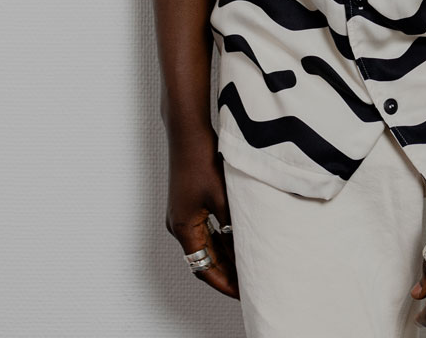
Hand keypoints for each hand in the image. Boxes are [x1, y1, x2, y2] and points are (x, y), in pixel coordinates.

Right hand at [165, 129, 238, 299]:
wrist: (187, 132)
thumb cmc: (200, 159)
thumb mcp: (223, 196)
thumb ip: (233, 224)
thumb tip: (246, 246)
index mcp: (183, 227)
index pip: (204, 268)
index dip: (224, 283)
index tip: (241, 294)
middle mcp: (178, 224)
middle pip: (203, 258)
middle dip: (225, 272)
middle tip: (248, 282)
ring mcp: (181, 213)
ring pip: (204, 244)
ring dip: (223, 255)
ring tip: (245, 265)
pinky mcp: (187, 202)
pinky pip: (204, 230)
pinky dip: (219, 239)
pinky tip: (236, 240)